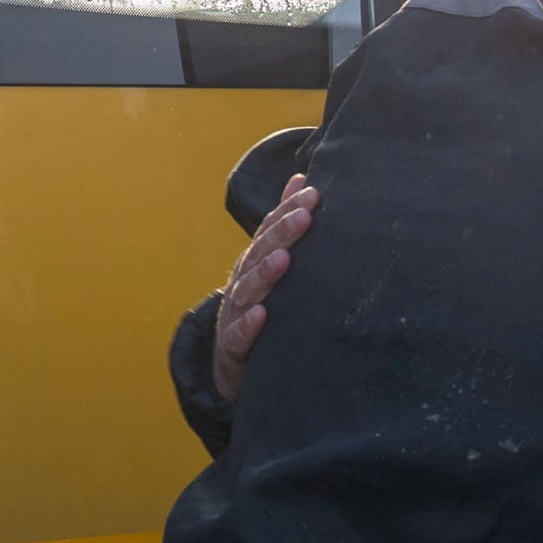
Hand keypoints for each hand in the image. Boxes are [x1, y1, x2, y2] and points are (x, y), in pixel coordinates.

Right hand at [213, 175, 313, 404]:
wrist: (229, 362)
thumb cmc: (258, 306)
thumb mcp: (268, 263)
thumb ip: (282, 223)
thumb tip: (302, 180)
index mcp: (253, 262)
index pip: (268, 231)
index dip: (286, 211)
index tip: (313, 194)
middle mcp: (242, 282)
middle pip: (259, 254)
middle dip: (281, 233)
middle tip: (305, 215)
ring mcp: (236, 312)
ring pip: (248, 290)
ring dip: (265, 274)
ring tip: (284, 259)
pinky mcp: (233, 345)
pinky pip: (239, 334)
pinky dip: (249, 324)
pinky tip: (262, 315)